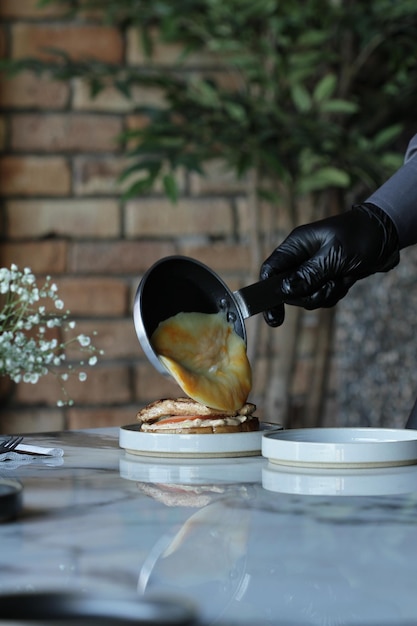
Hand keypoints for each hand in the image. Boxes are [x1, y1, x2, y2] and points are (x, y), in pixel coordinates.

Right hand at [260, 203, 399, 326]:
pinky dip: (334, 294)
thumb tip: (285, 292)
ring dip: (325, 294)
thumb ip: (308, 274)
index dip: (267, 292)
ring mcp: (313, 270)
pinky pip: (321, 297)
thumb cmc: (360, 237)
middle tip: (328, 286)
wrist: (387, 235)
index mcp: (296, 245)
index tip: (273, 315)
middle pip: (288, 290)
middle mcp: (300, 258)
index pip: (270, 270)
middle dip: (309, 294)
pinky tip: (347, 280)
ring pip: (306, 297)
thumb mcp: (334, 255)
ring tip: (342, 279)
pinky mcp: (325, 279)